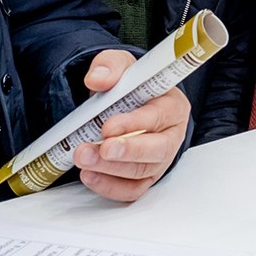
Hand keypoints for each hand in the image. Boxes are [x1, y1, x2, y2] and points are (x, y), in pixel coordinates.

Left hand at [72, 49, 189, 201]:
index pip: (159, 116)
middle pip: (157, 150)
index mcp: (172, 105)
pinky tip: (89, 175)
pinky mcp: (145, 177)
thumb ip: (111, 66)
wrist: (125, 103)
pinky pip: (131, 190)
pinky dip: (110, 187)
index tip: (108, 126)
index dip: (134, 123)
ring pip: (141, 172)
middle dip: (127, 152)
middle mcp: (171, 135)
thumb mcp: (122, 66)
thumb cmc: (131, 86)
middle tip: (101, 150)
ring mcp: (159, 160)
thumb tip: (98, 79)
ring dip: (110, 169)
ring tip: (84, 159)